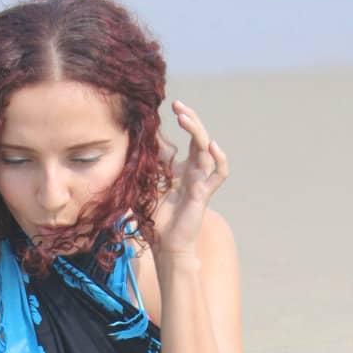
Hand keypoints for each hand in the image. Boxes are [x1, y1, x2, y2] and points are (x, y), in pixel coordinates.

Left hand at [153, 101, 228, 260]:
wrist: (164, 247)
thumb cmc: (154, 223)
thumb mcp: (142, 188)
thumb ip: (141, 168)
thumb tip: (132, 146)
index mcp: (177, 171)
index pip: (179, 142)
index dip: (174, 126)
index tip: (163, 109)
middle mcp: (191, 173)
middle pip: (196, 138)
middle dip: (190, 119)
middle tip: (178, 105)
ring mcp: (199, 181)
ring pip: (205, 149)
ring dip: (197, 131)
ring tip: (185, 117)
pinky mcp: (203, 193)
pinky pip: (219, 174)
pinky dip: (220, 159)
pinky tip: (211, 145)